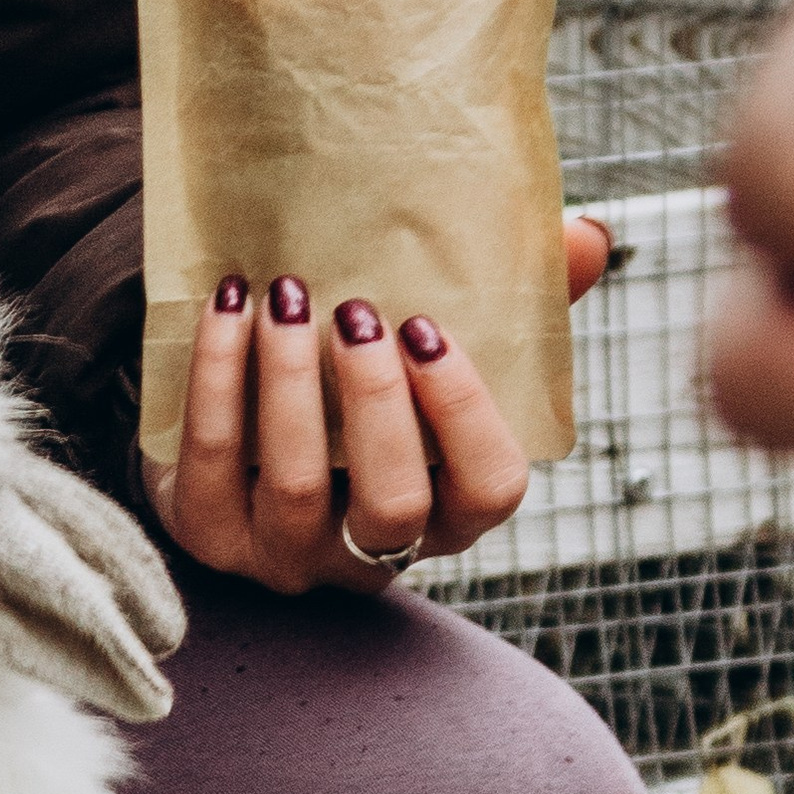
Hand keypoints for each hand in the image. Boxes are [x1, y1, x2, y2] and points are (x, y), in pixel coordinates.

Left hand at [147, 222, 607, 595]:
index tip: (429, 331)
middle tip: (357, 312)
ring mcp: (284, 554)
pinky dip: (218, 375)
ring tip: (286, 294)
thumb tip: (587, 239)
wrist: (229, 435)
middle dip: (377, 402)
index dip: (466, 415)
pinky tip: (227, 307)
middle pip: (394, 503)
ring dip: (292, 380)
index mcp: (444, 515)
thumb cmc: (357, 396)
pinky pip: (212, 458)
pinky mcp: (206, 534)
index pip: (488, 492)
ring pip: (299, 484)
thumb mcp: (431, 360)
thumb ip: (513, 308)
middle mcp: (368, 555)